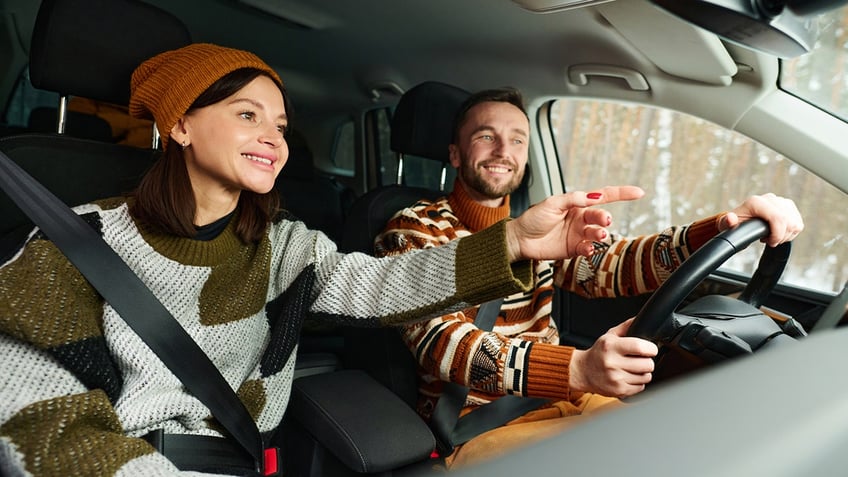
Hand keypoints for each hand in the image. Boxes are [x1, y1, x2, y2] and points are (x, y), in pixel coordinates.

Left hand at [505, 185, 644, 260]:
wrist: (520, 239)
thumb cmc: (533, 218)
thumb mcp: (553, 203)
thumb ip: (573, 199)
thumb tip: (594, 196)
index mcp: (577, 204)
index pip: (603, 196)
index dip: (621, 194)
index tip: (638, 192)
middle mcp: (581, 219)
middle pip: (600, 216)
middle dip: (604, 218)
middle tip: (604, 221)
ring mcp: (579, 234)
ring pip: (597, 233)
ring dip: (600, 234)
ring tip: (599, 235)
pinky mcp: (574, 249)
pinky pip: (588, 248)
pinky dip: (590, 248)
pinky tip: (587, 248)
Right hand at [569, 318, 657, 397]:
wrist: (583, 371)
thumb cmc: (598, 353)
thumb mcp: (609, 336)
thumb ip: (626, 327)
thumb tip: (641, 319)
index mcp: (611, 346)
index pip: (640, 347)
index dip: (651, 348)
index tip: (651, 349)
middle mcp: (612, 363)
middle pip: (647, 364)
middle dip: (648, 361)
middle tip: (641, 359)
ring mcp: (616, 378)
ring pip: (646, 377)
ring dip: (643, 373)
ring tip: (633, 368)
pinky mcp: (619, 391)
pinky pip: (641, 387)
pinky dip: (638, 382)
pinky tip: (629, 377)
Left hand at [717, 193, 803, 247]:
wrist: (741, 220)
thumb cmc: (734, 224)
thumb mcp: (726, 225)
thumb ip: (727, 222)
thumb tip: (730, 219)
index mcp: (756, 202)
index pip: (778, 218)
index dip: (777, 234)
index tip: (769, 242)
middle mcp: (770, 198)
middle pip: (788, 222)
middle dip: (780, 237)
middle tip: (769, 241)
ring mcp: (781, 201)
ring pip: (795, 223)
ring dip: (785, 235)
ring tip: (771, 236)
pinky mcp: (789, 206)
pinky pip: (798, 223)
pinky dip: (791, 233)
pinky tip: (779, 233)